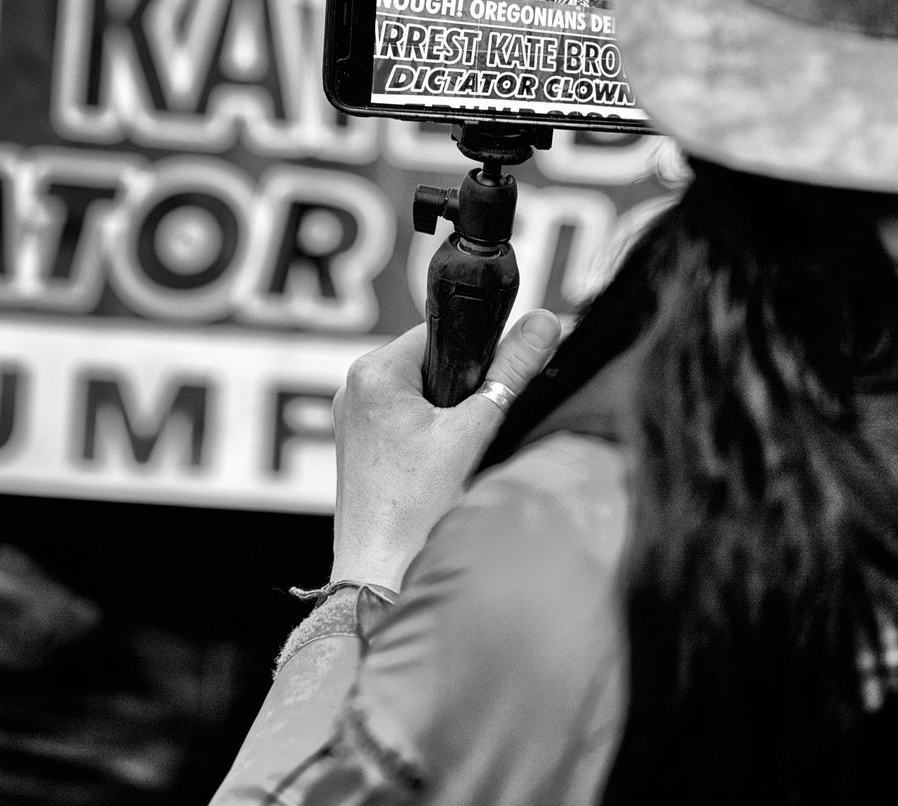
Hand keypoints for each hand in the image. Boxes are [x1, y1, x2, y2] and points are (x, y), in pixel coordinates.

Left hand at [328, 310, 562, 589]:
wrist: (382, 575)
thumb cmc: (418, 509)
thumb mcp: (476, 430)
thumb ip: (513, 370)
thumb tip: (545, 322)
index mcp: (374, 371)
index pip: (441, 333)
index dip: (477, 354)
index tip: (495, 384)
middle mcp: (353, 389)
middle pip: (431, 365)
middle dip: (462, 392)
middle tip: (472, 433)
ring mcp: (352, 422)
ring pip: (420, 398)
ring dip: (447, 419)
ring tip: (454, 458)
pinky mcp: (358, 451)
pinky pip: (403, 425)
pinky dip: (429, 440)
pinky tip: (439, 472)